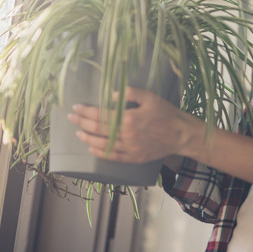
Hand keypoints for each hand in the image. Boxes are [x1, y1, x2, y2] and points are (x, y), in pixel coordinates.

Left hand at [67, 86, 196, 163]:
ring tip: (78, 133)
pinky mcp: (134, 158)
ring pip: (102, 145)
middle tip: (71, 117)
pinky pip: (113, 157)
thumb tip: (109, 96)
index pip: (101, 115)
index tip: (75, 107)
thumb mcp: (150, 97)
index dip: (86, 111)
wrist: (181, 134)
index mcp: (129, 119)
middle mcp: (127, 135)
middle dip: (82, 122)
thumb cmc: (166, 113)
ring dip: (88, 139)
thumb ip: (130, 93)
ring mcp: (130, 149)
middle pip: (98, 129)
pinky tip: (92, 149)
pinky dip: (100, 153)